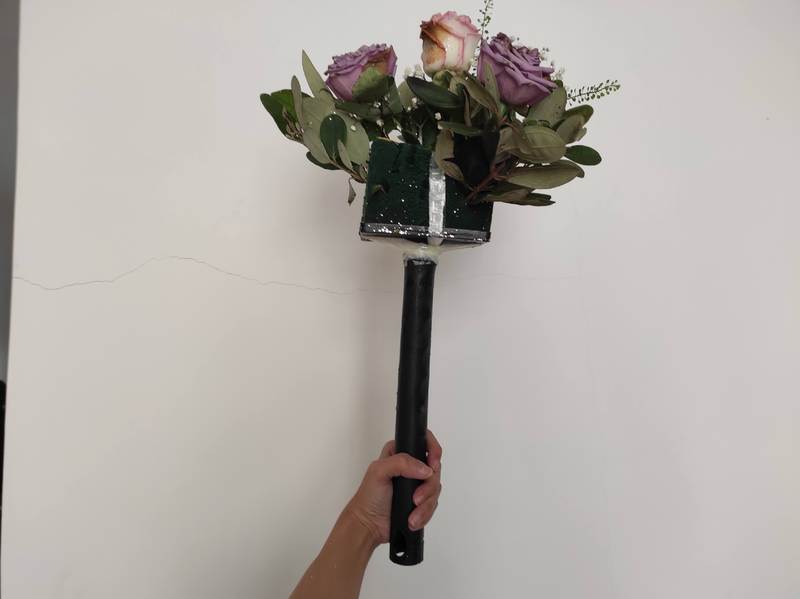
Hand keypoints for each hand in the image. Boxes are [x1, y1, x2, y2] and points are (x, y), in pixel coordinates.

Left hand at [344, 430, 442, 545]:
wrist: (370, 524)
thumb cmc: (369, 497)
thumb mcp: (379, 471)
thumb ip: (401, 463)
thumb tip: (425, 469)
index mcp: (400, 453)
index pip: (425, 442)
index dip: (434, 451)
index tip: (433, 464)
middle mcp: (411, 466)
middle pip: (435, 469)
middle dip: (428, 487)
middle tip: (416, 498)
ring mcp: (417, 484)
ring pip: (435, 488)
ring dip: (426, 504)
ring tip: (412, 513)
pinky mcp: (421, 501)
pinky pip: (433, 504)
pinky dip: (425, 513)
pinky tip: (413, 518)